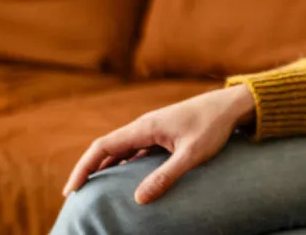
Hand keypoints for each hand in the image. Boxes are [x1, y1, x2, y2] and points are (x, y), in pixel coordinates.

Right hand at [61, 85, 256, 203]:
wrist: (232, 105)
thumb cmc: (214, 127)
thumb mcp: (191, 155)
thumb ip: (166, 176)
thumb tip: (138, 200)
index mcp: (144, 127)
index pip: (102, 147)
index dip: (83, 168)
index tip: (72, 189)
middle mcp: (144, 126)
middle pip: (107, 148)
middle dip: (89, 170)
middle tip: (77, 194)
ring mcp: (153, 129)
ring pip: (121, 149)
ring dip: (106, 167)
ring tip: (96, 190)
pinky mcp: (164, 133)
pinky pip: (136, 150)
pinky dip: (125, 164)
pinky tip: (126, 180)